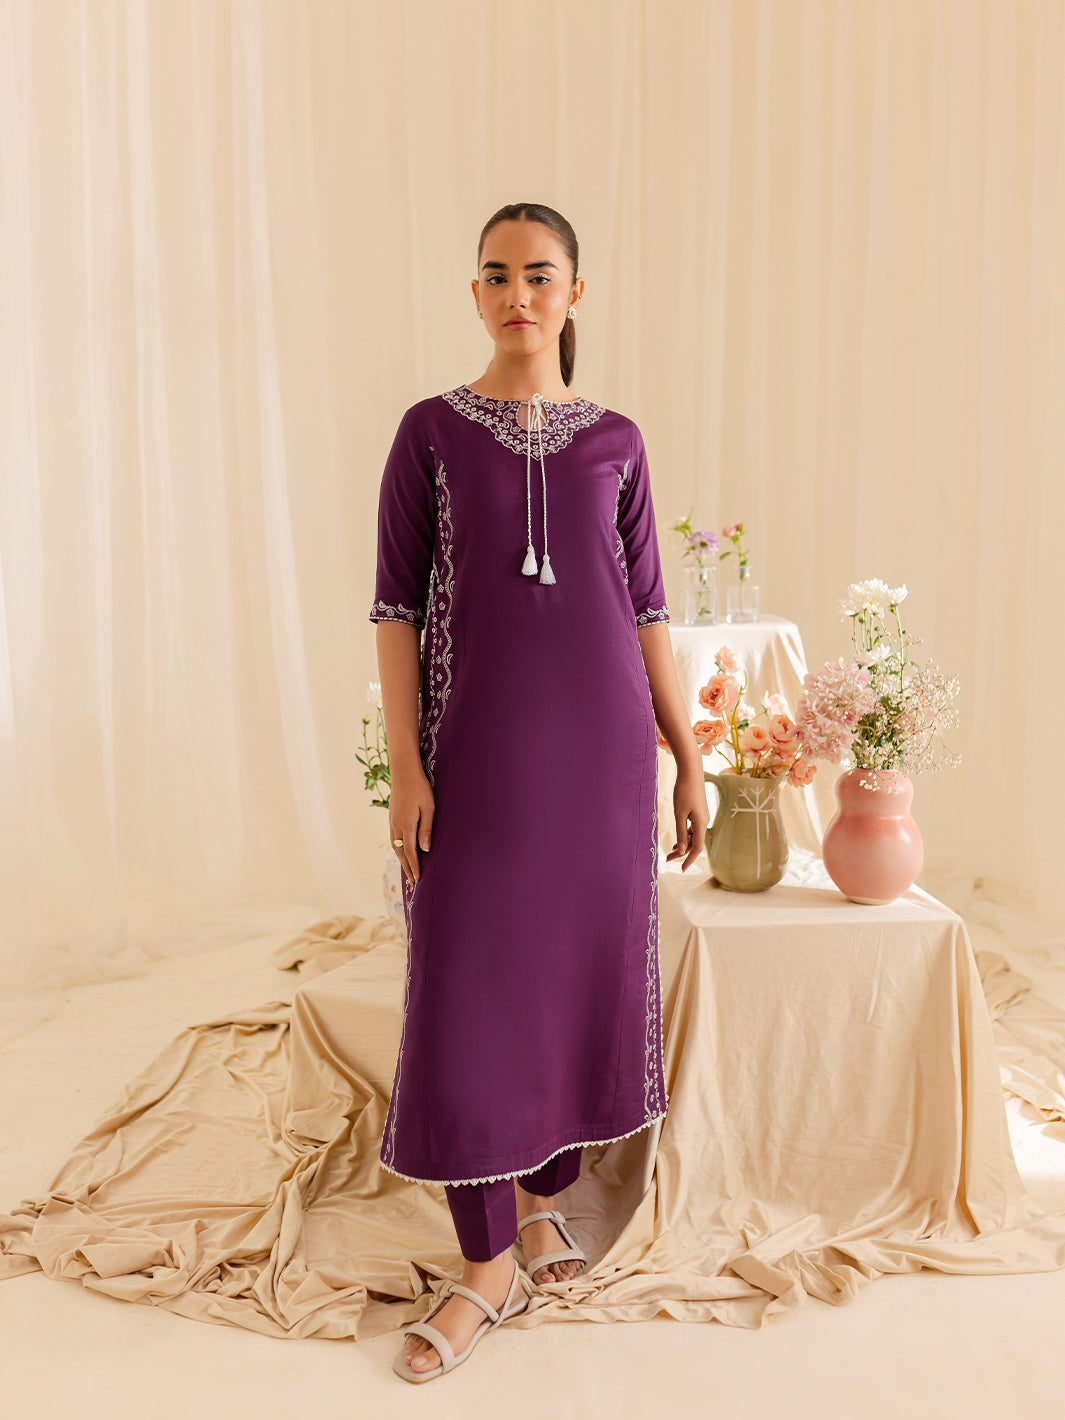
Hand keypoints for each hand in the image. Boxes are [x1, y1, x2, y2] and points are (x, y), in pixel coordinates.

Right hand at [389, 767, 434, 884]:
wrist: (404, 772)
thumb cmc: (420, 788)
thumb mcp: (428, 808)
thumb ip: (426, 829)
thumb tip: (425, 850)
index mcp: (406, 824)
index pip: (410, 851)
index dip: (415, 866)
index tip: (418, 879)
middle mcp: (396, 825)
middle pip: (401, 852)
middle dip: (408, 868)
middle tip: (413, 883)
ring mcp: (392, 821)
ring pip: (395, 846)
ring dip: (402, 860)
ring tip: (408, 871)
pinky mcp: (392, 817)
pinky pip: (393, 838)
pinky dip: (397, 849)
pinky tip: (401, 852)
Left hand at [665, 766, 709, 871]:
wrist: (691, 772)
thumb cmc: (684, 791)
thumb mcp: (679, 814)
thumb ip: (681, 832)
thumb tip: (681, 850)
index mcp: (701, 823)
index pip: (697, 847)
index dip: (689, 859)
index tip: (682, 869)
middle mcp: (704, 821)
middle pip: (694, 843)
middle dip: (682, 852)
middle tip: (667, 859)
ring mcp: (702, 816)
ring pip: (694, 836)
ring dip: (683, 844)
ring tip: (669, 851)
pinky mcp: (699, 812)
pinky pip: (693, 829)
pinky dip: (685, 835)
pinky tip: (677, 839)